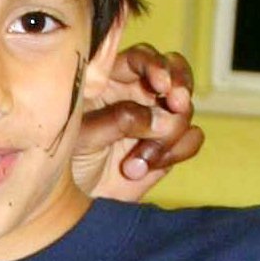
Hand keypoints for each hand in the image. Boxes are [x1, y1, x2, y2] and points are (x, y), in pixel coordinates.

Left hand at [74, 46, 202, 201]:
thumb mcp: (83, 136)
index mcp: (109, 80)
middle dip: (180, 86)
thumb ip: (118, 119)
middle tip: (177, 104)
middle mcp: (136, 93)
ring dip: (167, 135)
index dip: (155, 65)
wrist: (78, 203)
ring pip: (185, 108)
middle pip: (174, 70)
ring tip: (134, 163)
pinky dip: (175, 152)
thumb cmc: (68, 164)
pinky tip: (144, 169)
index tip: (161, 85)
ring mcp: (156, 118)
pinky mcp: (170, 145)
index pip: (140, 58)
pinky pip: (191, 137)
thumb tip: (160, 117)